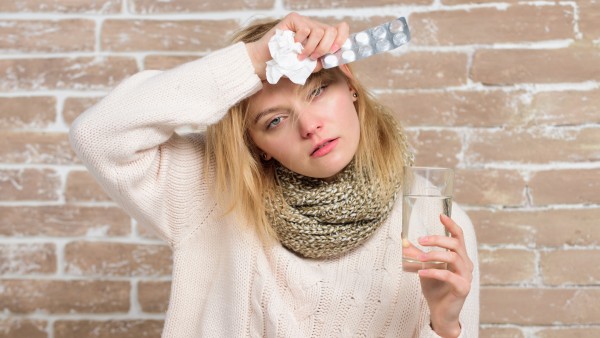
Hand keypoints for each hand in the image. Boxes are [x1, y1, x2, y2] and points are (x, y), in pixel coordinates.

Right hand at [245, 12, 349, 79]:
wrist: (264, 61)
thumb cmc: (285, 64)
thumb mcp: (307, 66)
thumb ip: (319, 62)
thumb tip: (329, 59)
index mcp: (321, 37)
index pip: (340, 29)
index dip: (342, 38)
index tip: (335, 51)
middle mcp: (315, 27)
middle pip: (331, 31)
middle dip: (325, 48)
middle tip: (313, 58)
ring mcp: (304, 22)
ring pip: (319, 32)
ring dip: (312, 48)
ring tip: (301, 56)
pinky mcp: (293, 19)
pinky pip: (305, 30)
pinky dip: (301, 42)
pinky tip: (293, 46)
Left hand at [417, 214, 473, 337]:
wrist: (441, 313)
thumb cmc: (435, 289)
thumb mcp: (425, 268)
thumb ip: (417, 255)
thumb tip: (404, 241)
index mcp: (460, 257)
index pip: (459, 236)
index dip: (451, 224)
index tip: (440, 215)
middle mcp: (466, 264)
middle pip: (455, 244)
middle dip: (437, 239)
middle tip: (421, 240)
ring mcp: (466, 276)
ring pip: (453, 258)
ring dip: (434, 255)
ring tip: (420, 258)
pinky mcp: (462, 288)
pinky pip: (448, 275)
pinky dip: (433, 272)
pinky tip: (421, 272)